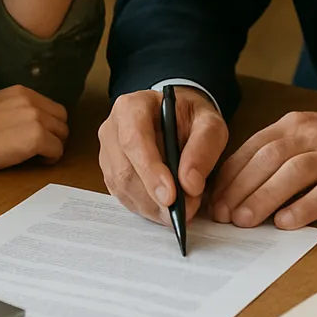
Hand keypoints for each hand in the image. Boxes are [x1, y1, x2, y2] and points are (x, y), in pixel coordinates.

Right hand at [0, 84, 68, 171]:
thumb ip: (13, 111)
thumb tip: (21, 124)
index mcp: (21, 93)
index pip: (51, 106)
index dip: (49, 124)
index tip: (42, 135)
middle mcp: (31, 102)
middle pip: (61, 119)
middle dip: (55, 134)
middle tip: (43, 148)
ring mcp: (35, 119)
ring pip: (62, 135)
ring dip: (53, 147)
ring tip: (37, 157)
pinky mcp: (36, 138)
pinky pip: (57, 151)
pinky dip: (50, 159)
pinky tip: (37, 162)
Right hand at [99, 88, 228, 224]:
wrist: (177, 119)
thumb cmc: (190, 118)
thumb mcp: (209, 123)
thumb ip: (204, 148)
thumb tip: (190, 184)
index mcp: (132, 107)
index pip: (134, 140)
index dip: (150, 170)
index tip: (171, 196)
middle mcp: (112, 129)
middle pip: (125, 171)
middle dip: (156, 196)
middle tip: (188, 208)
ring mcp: (108, 153)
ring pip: (124, 189)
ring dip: (154, 206)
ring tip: (183, 206)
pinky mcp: (110, 175)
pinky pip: (125, 199)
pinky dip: (149, 209)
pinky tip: (167, 206)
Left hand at [210, 102, 316, 229]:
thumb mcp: (309, 133)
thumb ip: (279, 151)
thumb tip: (242, 181)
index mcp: (293, 125)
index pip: (252, 148)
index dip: (230, 173)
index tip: (212, 197)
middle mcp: (309, 135)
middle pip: (267, 160)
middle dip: (239, 188)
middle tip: (220, 214)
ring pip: (292, 173)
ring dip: (264, 197)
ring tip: (244, 221)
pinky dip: (305, 207)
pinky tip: (287, 223)